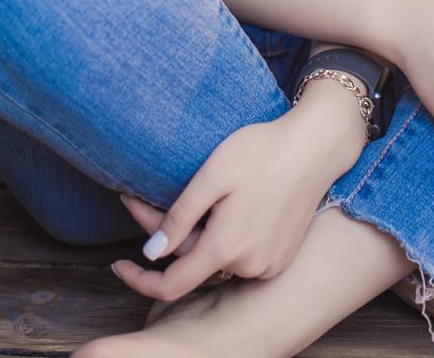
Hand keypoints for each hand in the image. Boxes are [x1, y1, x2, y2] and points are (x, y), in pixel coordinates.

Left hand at [108, 116, 330, 301]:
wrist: (314, 147)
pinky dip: (223, 239)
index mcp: (226, 247)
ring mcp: (268, 264)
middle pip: (193, 264)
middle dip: (165, 238)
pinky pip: (240, 256)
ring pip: (217, 259)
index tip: (118, 264)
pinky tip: (222, 208)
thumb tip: (152, 253)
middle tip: (141, 197)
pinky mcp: (281, 255)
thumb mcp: (212, 176)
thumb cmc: (261, 152)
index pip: (172, 285)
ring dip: (196, 237)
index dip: (140, 280)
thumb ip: (180, 218)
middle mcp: (249, 265)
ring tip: (187, 198)